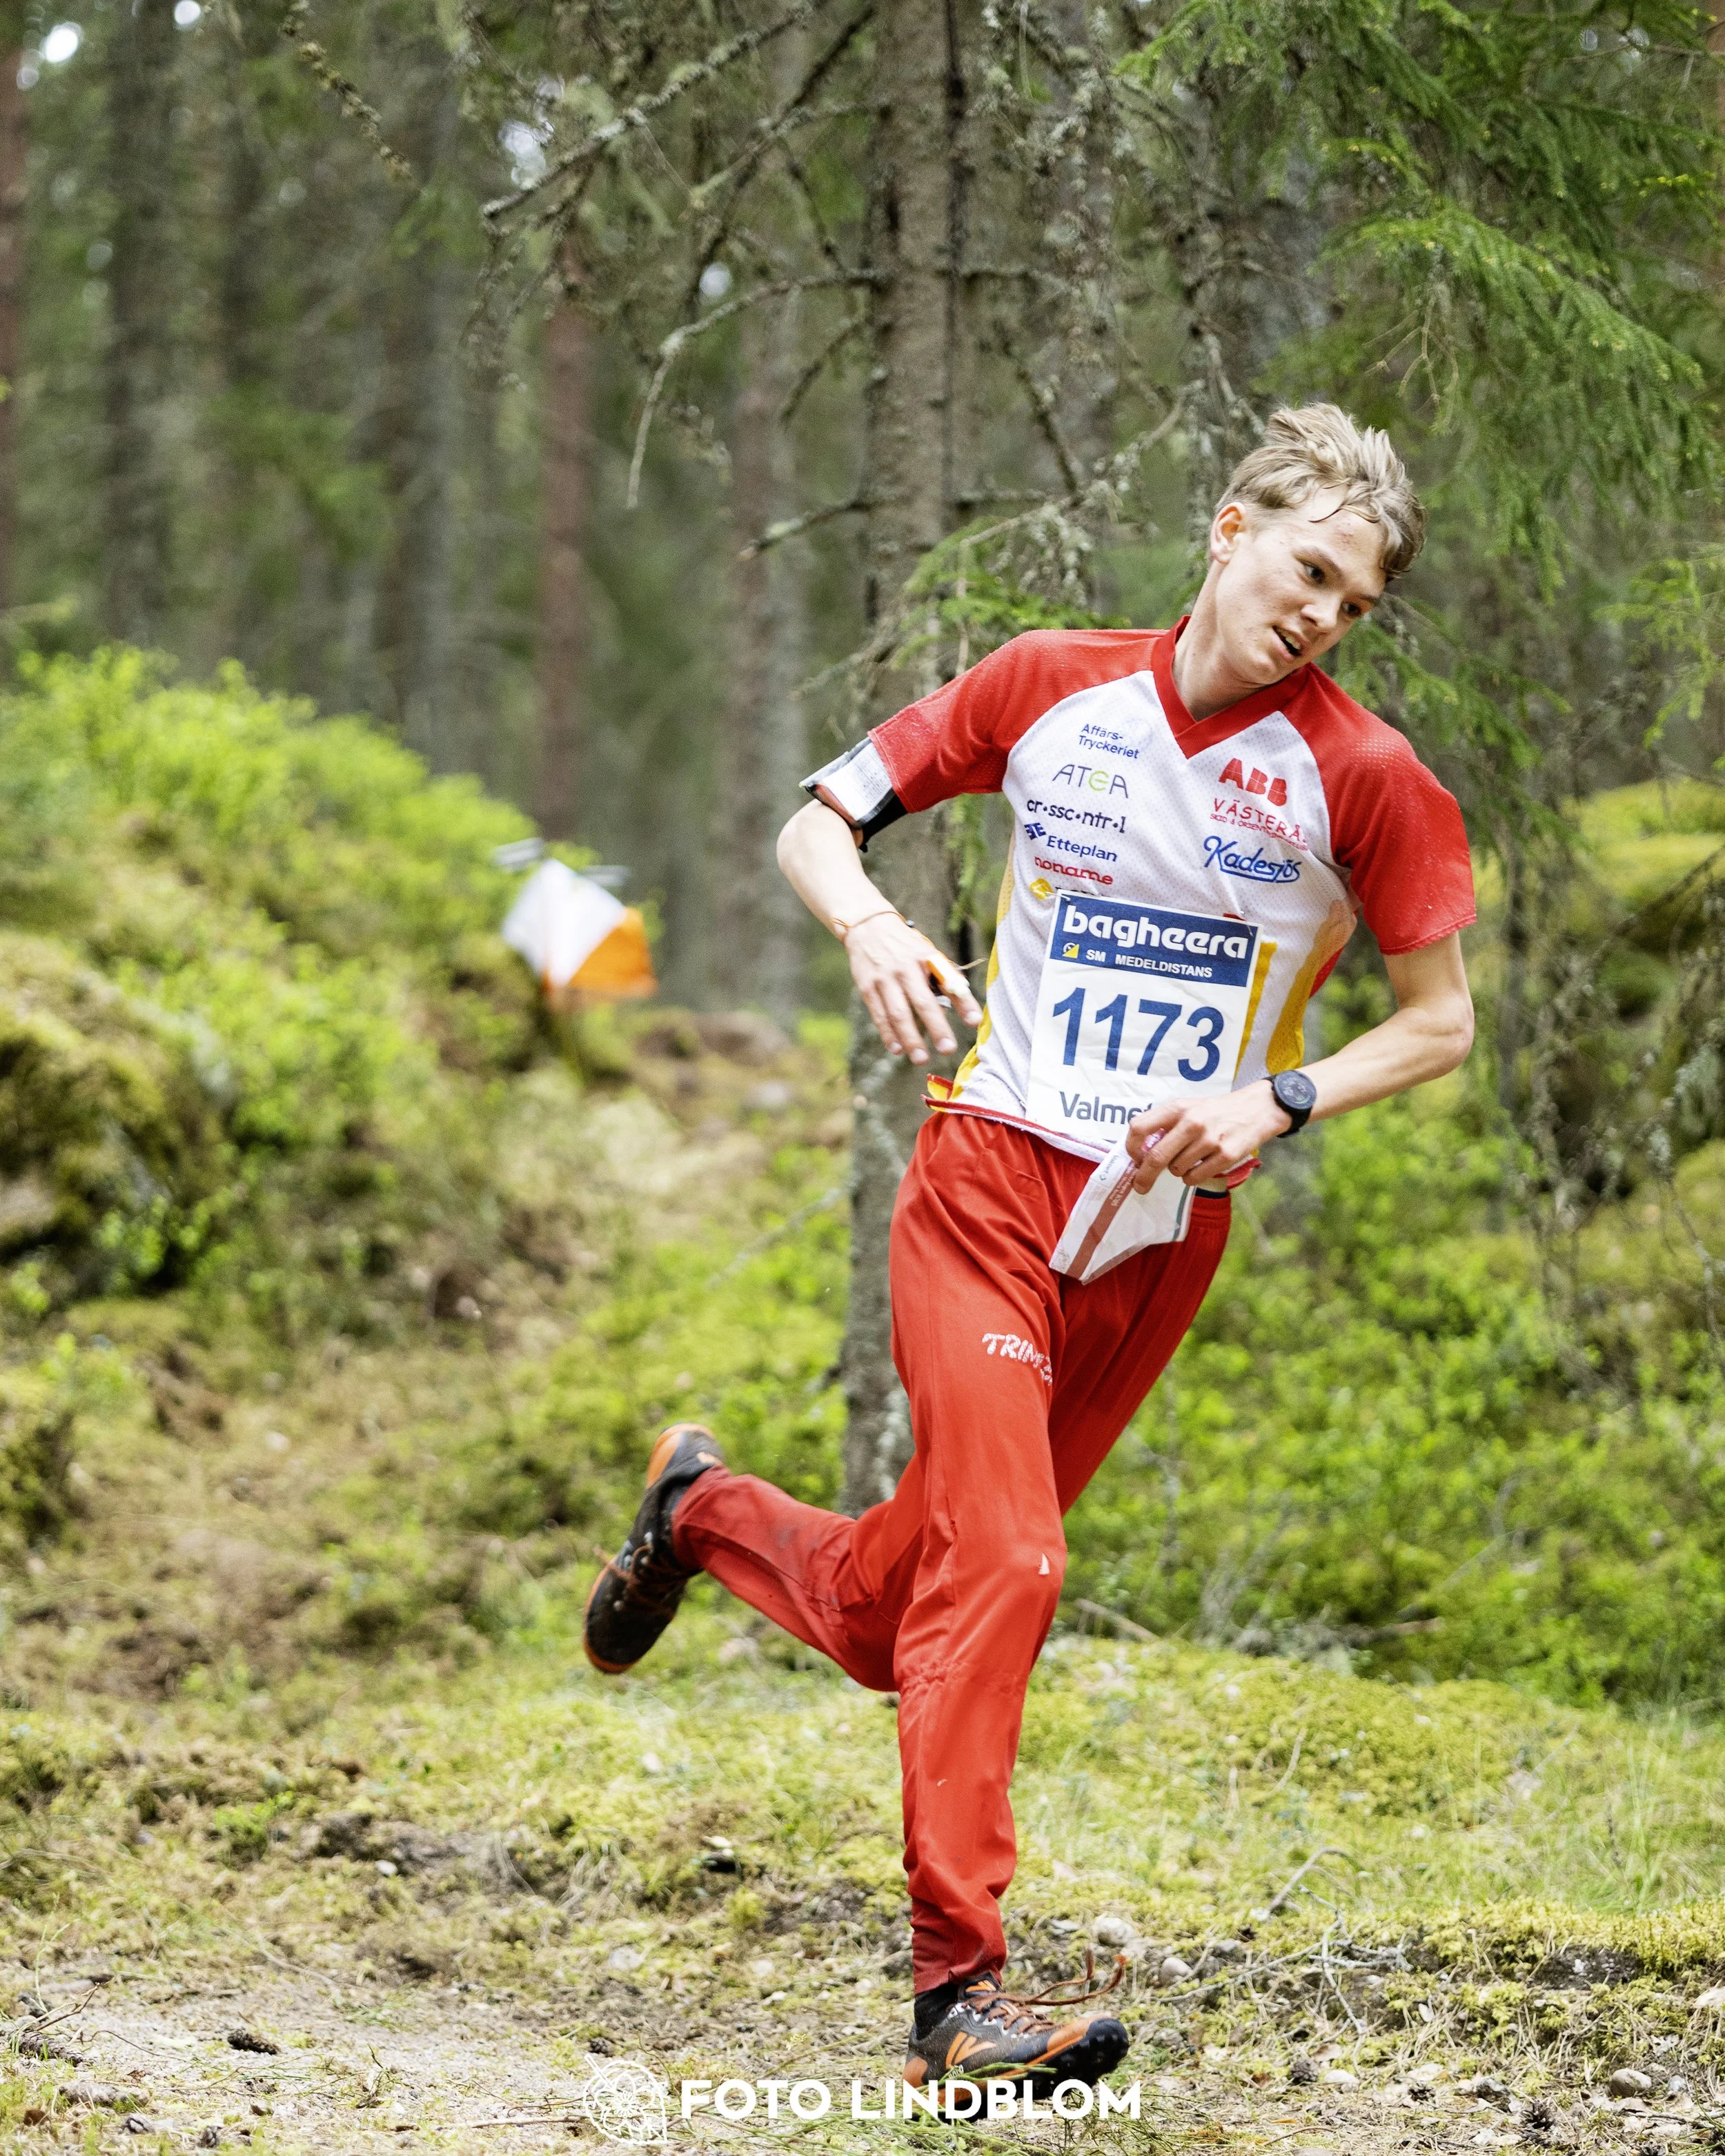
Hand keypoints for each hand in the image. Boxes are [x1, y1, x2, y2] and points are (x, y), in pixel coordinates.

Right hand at [846, 913, 982, 1064]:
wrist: (868, 928)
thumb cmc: (906, 948)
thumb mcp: (928, 955)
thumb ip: (945, 979)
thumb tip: (968, 1009)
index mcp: (926, 959)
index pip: (949, 982)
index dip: (963, 1002)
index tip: (975, 1022)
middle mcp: (905, 968)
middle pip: (922, 1002)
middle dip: (936, 1027)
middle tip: (948, 1049)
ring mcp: (884, 978)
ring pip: (898, 1013)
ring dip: (911, 1038)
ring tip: (922, 1059)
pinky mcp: (867, 987)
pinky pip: (879, 1014)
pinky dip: (888, 1034)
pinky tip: (898, 1049)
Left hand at [1125, 1080, 1290, 1191]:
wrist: (1257, 1109)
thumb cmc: (1215, 1111)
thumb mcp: (1188, 1106)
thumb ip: (1165, 1123)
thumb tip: (1140, 1151)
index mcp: (1177, 1108)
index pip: (1140, 1127)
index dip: (1131, 1146)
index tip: (1133, 1158)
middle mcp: (1191, 1123)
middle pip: (1156, 1157)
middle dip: (1144, 1176)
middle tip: (1140, 1186)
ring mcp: (1209, 1140)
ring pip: (1176, 1170)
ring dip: (1178, 1170)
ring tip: (1193, 1157)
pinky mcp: (1225, 1156)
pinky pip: (1195, 1178)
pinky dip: (1193, 1177)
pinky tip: (1203, 1164)